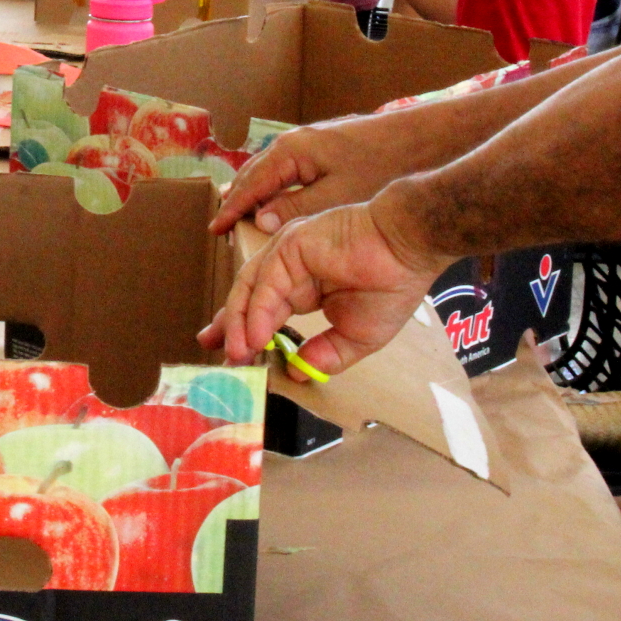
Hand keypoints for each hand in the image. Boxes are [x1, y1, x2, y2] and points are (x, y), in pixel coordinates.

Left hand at [197, 202, 446, 376]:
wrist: (408, 248)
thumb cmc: (392, 285)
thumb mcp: (356, 335)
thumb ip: (326, 355)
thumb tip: (298, 374)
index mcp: (304, 285)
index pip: (264, 310)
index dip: (246, 332)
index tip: (233, 357)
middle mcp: (289, 266)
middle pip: (247, 298)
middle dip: (228, 325)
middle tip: (212, 350)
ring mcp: (287, 254)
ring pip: (251, 291)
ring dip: (240, 325)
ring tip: (236, 356)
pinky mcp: (290, 246)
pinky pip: (267, 285)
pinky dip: (258, 312)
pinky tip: (256, 338)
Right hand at [210, 111, 426, 234]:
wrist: (425, 139)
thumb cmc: (381, 167)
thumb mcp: (336, 195)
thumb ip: (296, 207)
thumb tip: (262, 220)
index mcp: (291, 151)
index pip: (251, 184)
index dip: (232, 209)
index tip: (215, 230)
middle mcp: (295, 142)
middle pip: (256, 173)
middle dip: (239, 199)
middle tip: (224, 226)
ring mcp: (313, 143)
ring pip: (273, 171)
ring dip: (258, 193)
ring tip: (244, 215)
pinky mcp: (329, 148)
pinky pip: (290, 170)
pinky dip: (278, 187)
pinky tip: (282, 200)